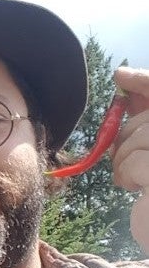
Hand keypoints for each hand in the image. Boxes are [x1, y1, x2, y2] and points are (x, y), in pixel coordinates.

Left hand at [112, 67, 148, 253]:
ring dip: (124, 158)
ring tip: (133, 180)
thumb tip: (123, 82)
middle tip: (122, 158)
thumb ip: (145, 125)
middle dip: (126, 134)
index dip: (146, 83)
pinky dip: (126, 173)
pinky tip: (134, 190)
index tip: (120, 77)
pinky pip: (138, 160)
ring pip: (141, 136)